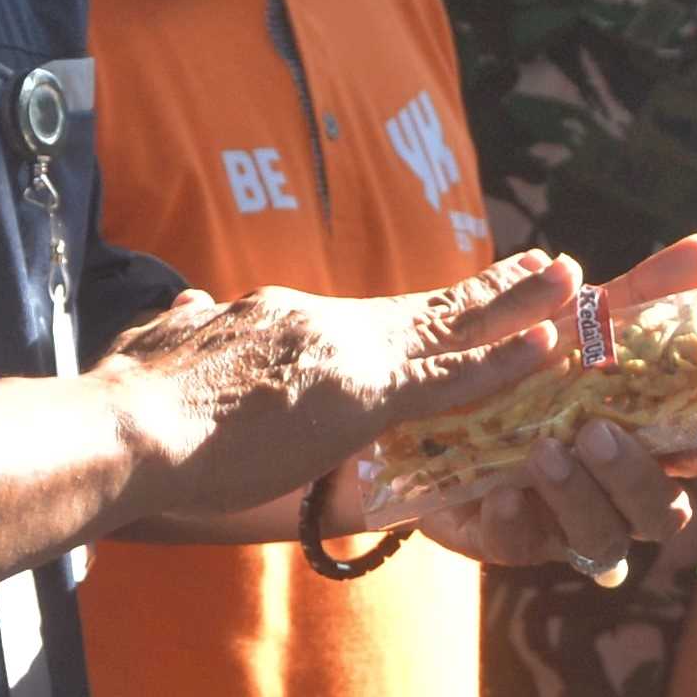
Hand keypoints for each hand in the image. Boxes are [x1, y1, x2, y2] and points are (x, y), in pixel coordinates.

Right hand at [107, 252, 579, 523]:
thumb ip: (185, 328)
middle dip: (494, 291)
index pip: (369, 317)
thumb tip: (189, 307)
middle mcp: (319, 322)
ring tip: (576, 284)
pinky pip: (447, 380)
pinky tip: (549, 351)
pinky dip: (502, 364)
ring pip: (449, 331)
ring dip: (519, 308)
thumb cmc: (126, 408)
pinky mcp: (359, 397)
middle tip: (555, 266)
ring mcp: (344, 355)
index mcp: (277, 318)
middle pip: (425, 308)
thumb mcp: (156, 349)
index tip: (467, 293)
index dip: (427, 307)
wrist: (120, 430)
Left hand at [406, 240, 696, 570]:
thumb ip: (640, 296)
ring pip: (603, 539)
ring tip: (544, 451)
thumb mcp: (573, 324)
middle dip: (636, 475)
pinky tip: (500, 489)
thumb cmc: (522, 368)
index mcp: (644, 442)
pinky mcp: (505, 541)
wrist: (416, 409)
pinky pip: (519, 543)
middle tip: (598, 431)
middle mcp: (616, 493)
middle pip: (661, 513)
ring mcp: (564, 523)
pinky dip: (516, 516)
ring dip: (579, 494)